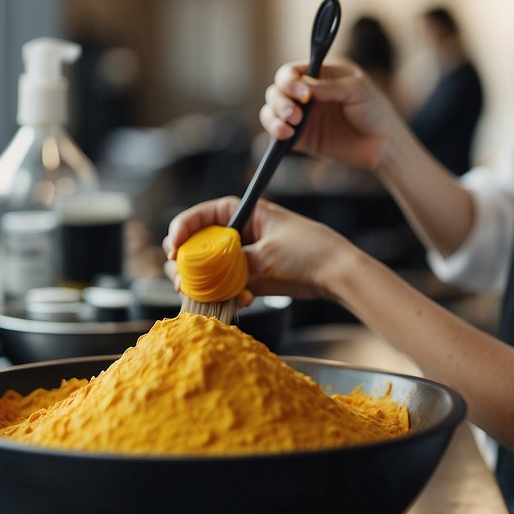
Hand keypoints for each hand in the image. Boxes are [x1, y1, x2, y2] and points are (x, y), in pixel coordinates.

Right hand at [164, 196, 352, 300]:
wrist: (339, 273)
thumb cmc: (308, 252)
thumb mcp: (266, 256)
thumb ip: (231, 264)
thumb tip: (201, 276)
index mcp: (244, 212)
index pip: (202, 215)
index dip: (182, 229)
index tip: (174, 248)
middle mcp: (240, 232)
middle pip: (199, 243)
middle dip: (186, 262)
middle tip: (180, 280)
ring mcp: (244, 255)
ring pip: (210, 267)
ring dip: (202, 282)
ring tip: (198, 295)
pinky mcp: (252, 276)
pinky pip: (227, 284)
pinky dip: (226, 294)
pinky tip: (242, 301)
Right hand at [260, 60, 402, 172]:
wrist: (383, 146)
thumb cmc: (376, 112)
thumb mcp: (358, 90)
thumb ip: (330, 86)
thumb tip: (304, 86)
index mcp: (321, 75)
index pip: (293, 71)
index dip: (290, 80)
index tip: (302, 93)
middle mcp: (308, 93)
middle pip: (278, 88)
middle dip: (281, 99)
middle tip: (295, 114)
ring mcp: (302, 115)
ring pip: (272, 108)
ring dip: (275, 114)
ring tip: (291, 125)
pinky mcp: (300, 137)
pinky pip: (277, 130)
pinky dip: (274, 129)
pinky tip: (285, 134)